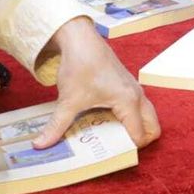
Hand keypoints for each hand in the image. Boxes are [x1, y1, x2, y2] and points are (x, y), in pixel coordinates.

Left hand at [32, 17, 160, 148]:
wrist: (80, 38)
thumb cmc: (79, 65)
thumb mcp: (68, 100)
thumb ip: (57, 126)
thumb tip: (41, 145)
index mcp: (128, 101)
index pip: (138, 135)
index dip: (126, 149)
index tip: (107, 155)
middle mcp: (137, 95)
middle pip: (153, 128)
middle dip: (139, 141)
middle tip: (114, 147)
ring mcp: (135, 88)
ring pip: (147, 117)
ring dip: (135, 128)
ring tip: (109, 135)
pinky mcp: (129, 84)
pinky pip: (139, 107)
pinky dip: (130, 117)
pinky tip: (105, 119)